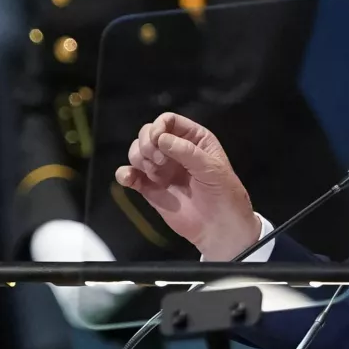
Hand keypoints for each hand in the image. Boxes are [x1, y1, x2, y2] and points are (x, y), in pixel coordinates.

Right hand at [115, 112, 260, 260]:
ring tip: (158, 176)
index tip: (158, 140)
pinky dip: (124, 174)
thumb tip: (160, 138)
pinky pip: (129, 174)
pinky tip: (130, 180)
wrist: (219, 228)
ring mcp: (161, 168)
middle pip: (147, 133)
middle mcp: (175, 150)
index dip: (159, 127)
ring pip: (136, 151)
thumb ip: (187, 151)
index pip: (168, 120)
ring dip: (140, 160)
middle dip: (148, 144)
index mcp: (194, 139)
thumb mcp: (212, 169)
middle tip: (161, 163)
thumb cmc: (224, 195)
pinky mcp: (150, 188)